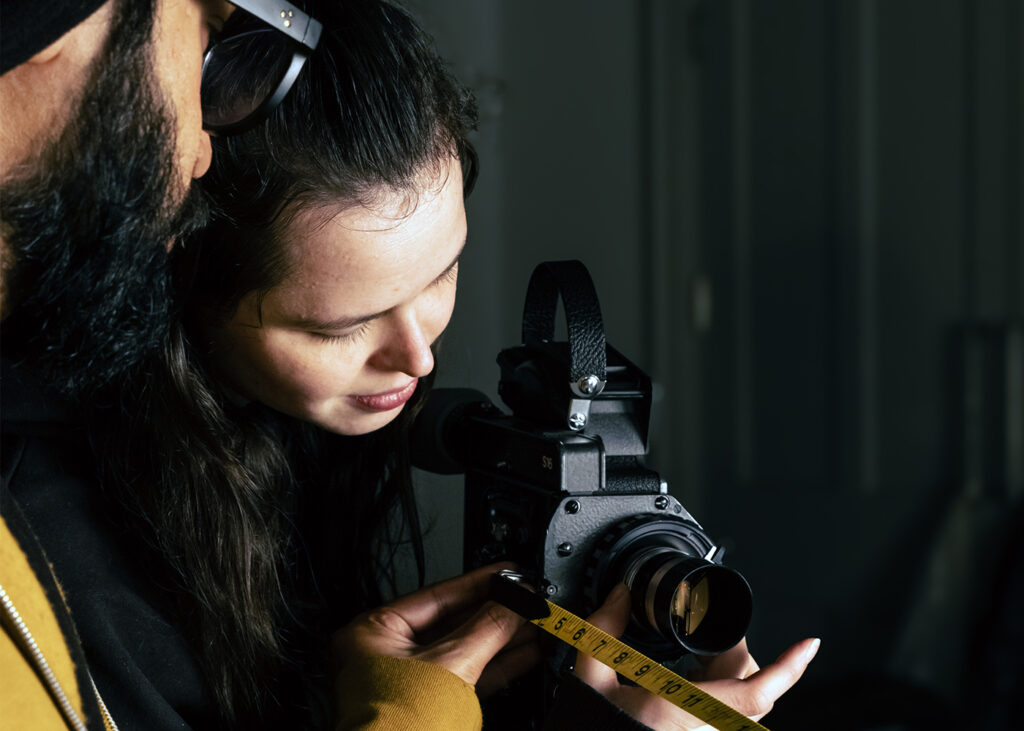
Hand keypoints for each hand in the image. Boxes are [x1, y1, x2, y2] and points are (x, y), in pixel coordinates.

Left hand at [332, 563, 540, 691]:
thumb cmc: (397, 728)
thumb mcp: (452, 664)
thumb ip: (488, 627)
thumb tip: (514, 600)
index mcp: (374, 632)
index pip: (436, 594)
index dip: (478, 581)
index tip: (507, 572)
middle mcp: (387, 654)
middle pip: (452, 621)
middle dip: (495, 611)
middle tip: (526, 598)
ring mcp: (409, 681)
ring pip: (464, 649)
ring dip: (502, 638)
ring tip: (534, 623)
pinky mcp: (430, 705)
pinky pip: (468, 675)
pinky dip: (497, 665)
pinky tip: (524, 653)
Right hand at [575, 584, 818, 729]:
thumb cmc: (593, 729)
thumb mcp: (590, 676)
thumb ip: (603, 632)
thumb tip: (620, 596)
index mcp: (684, 711)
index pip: (755, 691)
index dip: (787, 667)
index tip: (809, 645)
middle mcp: (703, 730)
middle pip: (749, 686)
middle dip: (735, 652)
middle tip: (712, 633)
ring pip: (739, 703)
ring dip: (723, 674)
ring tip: (691, 658)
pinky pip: (723, 716)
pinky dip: (711, 692)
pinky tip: (685, 681)